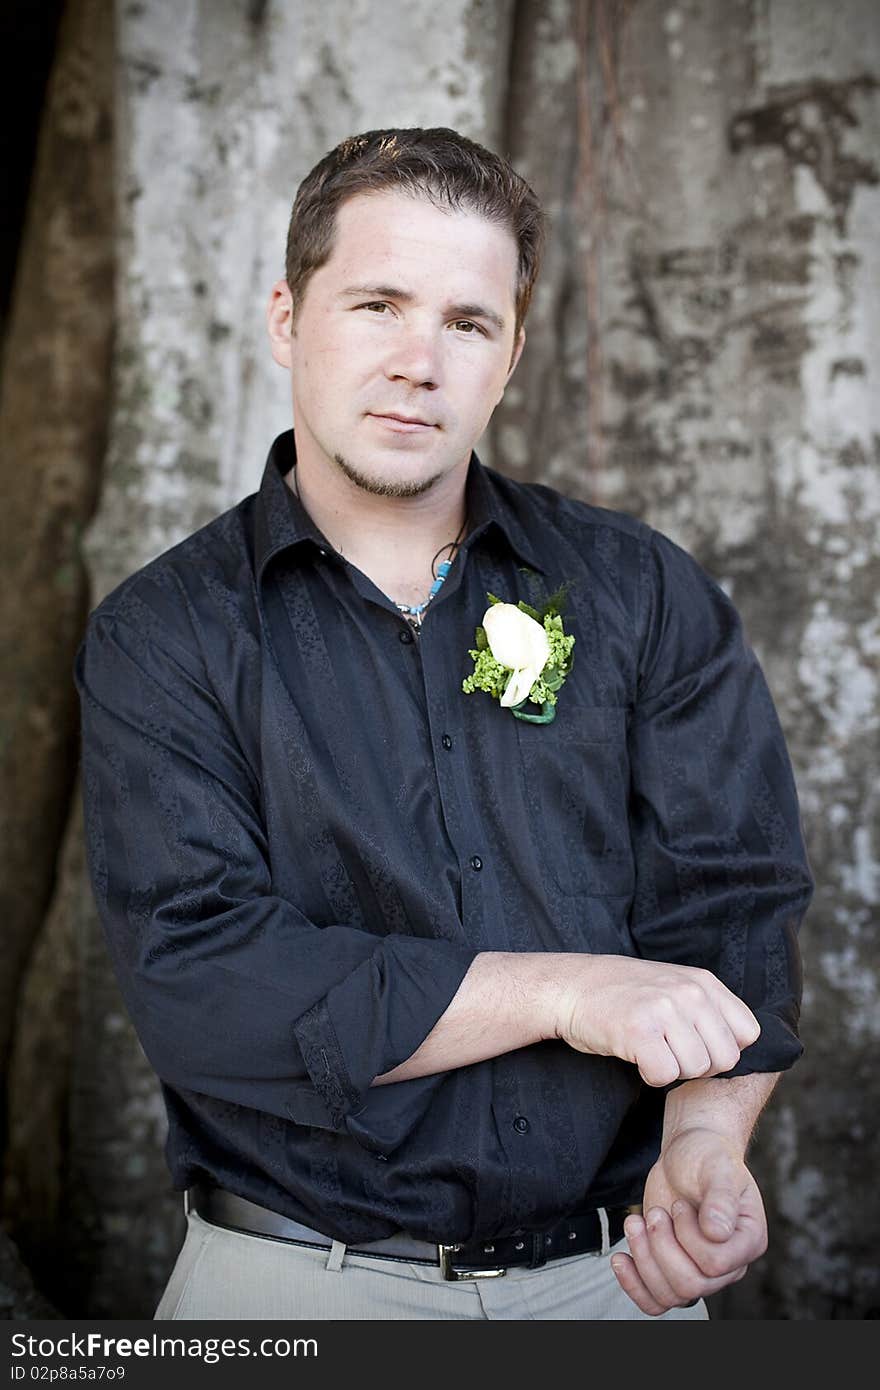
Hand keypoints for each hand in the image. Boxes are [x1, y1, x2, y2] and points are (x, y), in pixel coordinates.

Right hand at [554, 955, 759, 1084]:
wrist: (573, 987)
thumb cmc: (625, 994)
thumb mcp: (676, 986)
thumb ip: (709, 1010)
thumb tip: (741, 1048)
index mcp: (704, 982)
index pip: (748, 1033)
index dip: (723, 1048)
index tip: (695, 1045)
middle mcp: (689, 992)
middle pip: (726, 1058)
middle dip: (700, 1065)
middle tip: (669, 1051)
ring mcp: (664, 1010)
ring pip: (697, 1069)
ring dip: (673, 1070)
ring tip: (651, 1050)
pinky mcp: (639, 1031)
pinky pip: (665, 1075)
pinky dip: (650, 1076)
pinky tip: (637, 1057)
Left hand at [610, 1126, 767, 1314]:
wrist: (686, 1155)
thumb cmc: (707, 1157)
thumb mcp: (717, 1167)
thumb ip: (720, 1198)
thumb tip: (717, 1232)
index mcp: (748, 1240)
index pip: (715, 1263)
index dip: (688, 1236)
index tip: (680, 1205)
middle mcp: (728, 1264)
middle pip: (691, 1285)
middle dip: (662, 1246)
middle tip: (656, 1213)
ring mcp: (700, 1271)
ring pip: (670, 1296)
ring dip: (644, 1258)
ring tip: (636, 1222)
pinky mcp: (673, 1271)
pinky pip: (655, 1302)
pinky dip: (633, 1285)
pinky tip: (621, 1258)